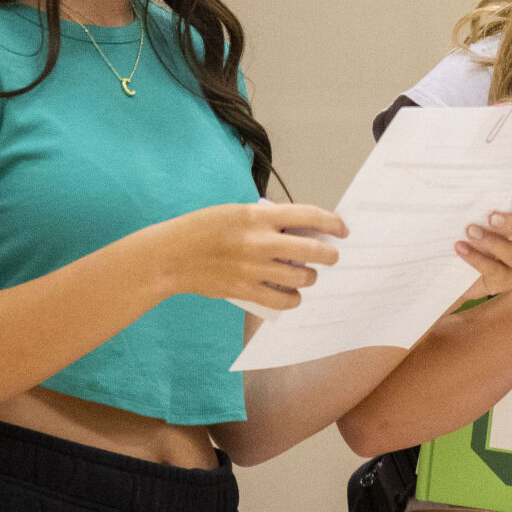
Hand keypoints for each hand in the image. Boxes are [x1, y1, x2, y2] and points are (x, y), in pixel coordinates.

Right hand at [143, 202, 346, 309]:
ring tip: (306, 275)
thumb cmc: (202, 229)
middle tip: (331, 257)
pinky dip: (293, 298)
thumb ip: (267, 220)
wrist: (170, 256)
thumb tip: (302, 231)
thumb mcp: (236, 212)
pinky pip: (282, 299)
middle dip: (329, 255)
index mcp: (258, 216)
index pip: (308, 215)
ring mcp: (253, 268)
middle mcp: (259, 242)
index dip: (332, 222)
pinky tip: (292, 295)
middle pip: (312, 250)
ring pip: (301, 277)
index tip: (342, 230)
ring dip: (310, 277)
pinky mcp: (244, 290)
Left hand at [454, 186, 511, 302]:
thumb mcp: (478, 219)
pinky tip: (461, 249)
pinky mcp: (506, 282)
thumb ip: (482, 206)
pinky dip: (477, 259)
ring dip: (492, 242)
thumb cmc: (471, 238)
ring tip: (470, 232)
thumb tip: (467, 187)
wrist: (456, 273)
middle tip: (491, 217)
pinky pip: (496, 271)